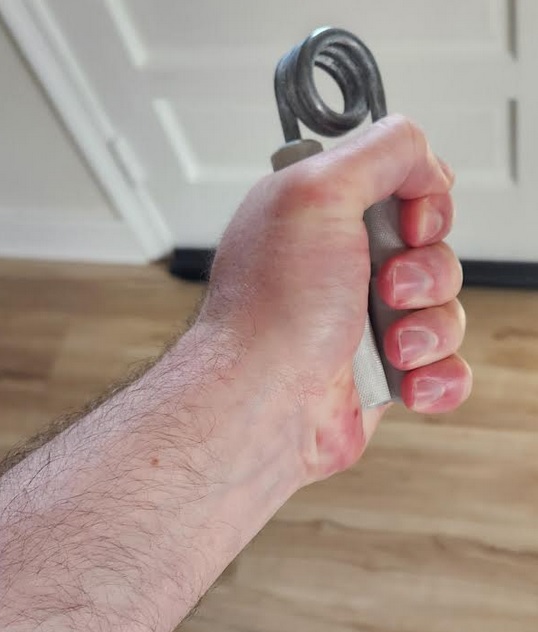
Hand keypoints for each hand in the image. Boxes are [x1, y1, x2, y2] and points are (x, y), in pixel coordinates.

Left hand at [197, 115, 470, 482]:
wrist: (263, 404)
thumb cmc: (271, 313)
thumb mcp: (317, 192)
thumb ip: (380, 151)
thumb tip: (425, 162)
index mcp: (322, 217)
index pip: (406, 186)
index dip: (422, 201)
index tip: (407, 221)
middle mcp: (344, 268)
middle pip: (434, 248)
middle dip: (426, 269)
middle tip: (385, 287)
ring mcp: (366, 324)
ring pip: (446, 310)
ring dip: (428, 328)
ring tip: (390, 345)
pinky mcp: (385, 376)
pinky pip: (446, 368)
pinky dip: (437, 376)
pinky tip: (407, 380)